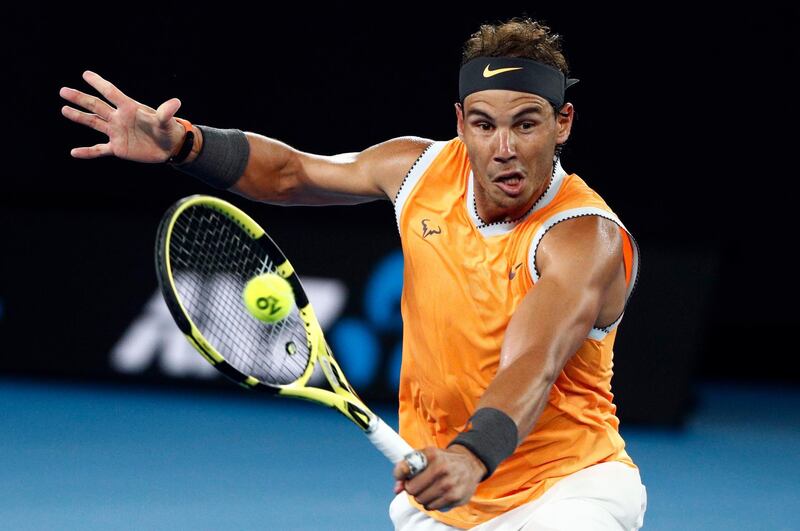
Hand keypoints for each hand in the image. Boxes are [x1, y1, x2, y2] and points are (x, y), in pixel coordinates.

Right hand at [60, 70, 185, 161]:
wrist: (169, 147)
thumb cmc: (168, 129)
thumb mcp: (166, 121)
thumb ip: (166, 112)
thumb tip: (176, 102)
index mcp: (129, 108)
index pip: (111, 93)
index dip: (99, 83)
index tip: (86, 74)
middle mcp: (119, 118)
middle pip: (96, 106)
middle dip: (80, 98)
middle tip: (63, 91)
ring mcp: (117, 133)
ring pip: (94, 123)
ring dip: (79, 117)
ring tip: (64, 109)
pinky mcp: (118, 148)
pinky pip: (99, 150)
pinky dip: (87, 152)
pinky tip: (74, 153)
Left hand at [392, 445, 486, 511]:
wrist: (470, 464)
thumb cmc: (443, 460)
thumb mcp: (426, 456)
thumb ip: (408, 468)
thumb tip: (396, 489)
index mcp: (432, 455)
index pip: (405, 468)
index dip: (400, 475)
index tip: (403, 477)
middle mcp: (442, 469)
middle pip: (412, 489)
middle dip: (412, 488)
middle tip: (419, 484)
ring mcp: (449, 484)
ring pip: (421, 500)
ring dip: (422, 497)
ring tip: (429, 489)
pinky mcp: (455, 497)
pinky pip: (432, 507)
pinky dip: (431, 503)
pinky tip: (437, 494)